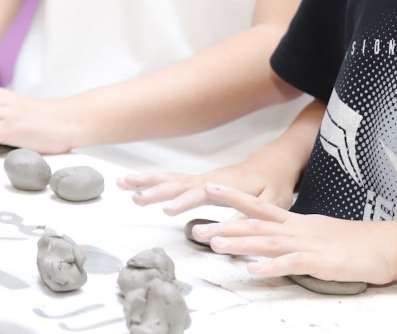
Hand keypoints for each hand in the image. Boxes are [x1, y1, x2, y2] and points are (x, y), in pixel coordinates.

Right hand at [118, 153, 299, 214]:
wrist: (273, 164)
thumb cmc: (274, 185)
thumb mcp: (270, 204)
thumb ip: (248, 217)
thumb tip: (224, 232)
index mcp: (226, 186)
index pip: (201, 193)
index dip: (184, 201)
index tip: (167, 209)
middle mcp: (209, 180)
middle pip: (178, 184)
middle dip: (155, 190)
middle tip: (134, 197)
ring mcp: (200, 179)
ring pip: (169, 179)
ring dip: (146, 181)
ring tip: (122, 183)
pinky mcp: (196, 182)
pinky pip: (170, 180)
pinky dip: (150, 180)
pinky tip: (132, 183)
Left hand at [190, 185, 396, 285]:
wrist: (385, 245)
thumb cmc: (352, 242)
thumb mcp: (317, 234)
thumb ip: (294, 235)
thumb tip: (274, 240)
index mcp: (295, 221)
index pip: (259, 206)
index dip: (233, 197)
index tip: (210, 188)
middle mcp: (296, 229)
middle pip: (255, 223)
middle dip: (225, 225)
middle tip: (196, 230)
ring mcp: (307, 244)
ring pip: (267, 242)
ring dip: (239, 243)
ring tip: (215, 246)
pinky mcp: (319, 262)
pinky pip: (291, 264)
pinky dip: (271, 268)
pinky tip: (254, 271)